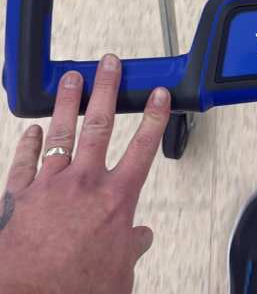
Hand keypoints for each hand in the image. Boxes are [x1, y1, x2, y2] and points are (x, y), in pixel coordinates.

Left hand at [0, 54, 170, 293]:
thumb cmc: (74, 291)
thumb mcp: (119, 274)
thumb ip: (131, 250)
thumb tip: (140, 240)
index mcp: (115, 201)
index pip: (143, 147)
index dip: (153, 117)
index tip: (158, 95)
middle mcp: (84, 184)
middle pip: (100, 124)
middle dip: (106, 89)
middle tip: (109, 65)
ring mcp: (49, 185)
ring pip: (61, 132)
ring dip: (68, 101)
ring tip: (72, 78)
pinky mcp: (19, 195)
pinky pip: (24, 161)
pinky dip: (29, 143)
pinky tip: (32, 130)